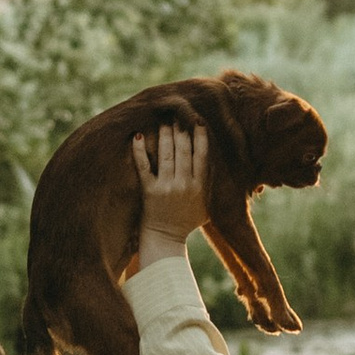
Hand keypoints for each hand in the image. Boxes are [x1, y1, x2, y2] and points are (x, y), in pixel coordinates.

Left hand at [131, 118, 208, 265]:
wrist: (166, 239)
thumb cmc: (187, 221)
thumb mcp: (207, 206)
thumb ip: (210, 184)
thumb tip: (216, 160)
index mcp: (199, 187)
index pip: (201, 156)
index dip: (200, 137)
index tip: (198, 121)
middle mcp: (184, 185)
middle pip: (183, 151)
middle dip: (181, 131)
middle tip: (178, 115)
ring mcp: (165, 187)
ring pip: (166, 155)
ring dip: (164, 135)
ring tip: (164, 121)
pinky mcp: (148, 191)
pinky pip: (143, 167)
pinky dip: (139, 151)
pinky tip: (137, 136)